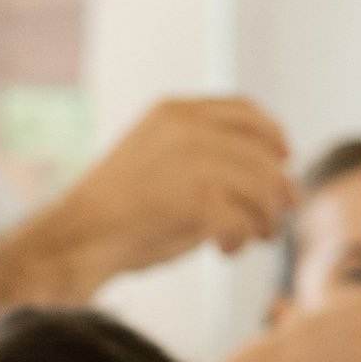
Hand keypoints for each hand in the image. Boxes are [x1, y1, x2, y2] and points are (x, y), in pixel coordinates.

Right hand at [0, 98, 294, 300]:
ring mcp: (194, 160)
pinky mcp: (197, 199)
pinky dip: (241, 240)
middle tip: (277, 219)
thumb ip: (200, 151)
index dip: (273, 135)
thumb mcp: (156, 156)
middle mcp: (188, 127)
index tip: (284, 159)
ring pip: (262, 187)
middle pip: (263, 154)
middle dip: (277, 190)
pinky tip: (224, 250)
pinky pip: (244, 220)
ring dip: (265, 219)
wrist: (76, 238)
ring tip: (255, 238)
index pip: (244, 111)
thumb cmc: (116, 210)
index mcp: (175, 111)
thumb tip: (267, 171)